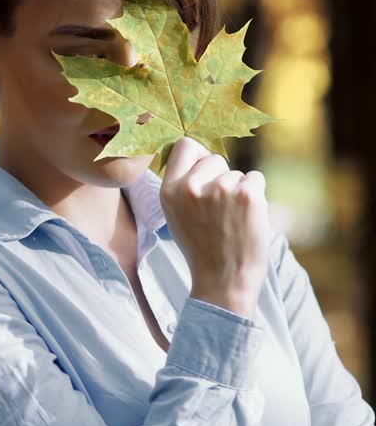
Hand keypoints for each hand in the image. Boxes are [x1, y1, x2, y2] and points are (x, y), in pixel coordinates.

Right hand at [160, 137, 269, 318]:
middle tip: (219, 208)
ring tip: (232, 219)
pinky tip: (247, 217)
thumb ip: (183, 186)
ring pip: (237, 172)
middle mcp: (191, 187)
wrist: (223, 279)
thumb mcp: (176, 215)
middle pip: (214, 157)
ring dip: (239, 190)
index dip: (198, 157)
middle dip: (221, 176)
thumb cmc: (202, 248)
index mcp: (169, 191)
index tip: (204, 173)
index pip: (185, 146)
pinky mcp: (247, 195)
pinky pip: (256, 178)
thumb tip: (199, 155)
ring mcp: (220, 189)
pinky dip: (257, 195)